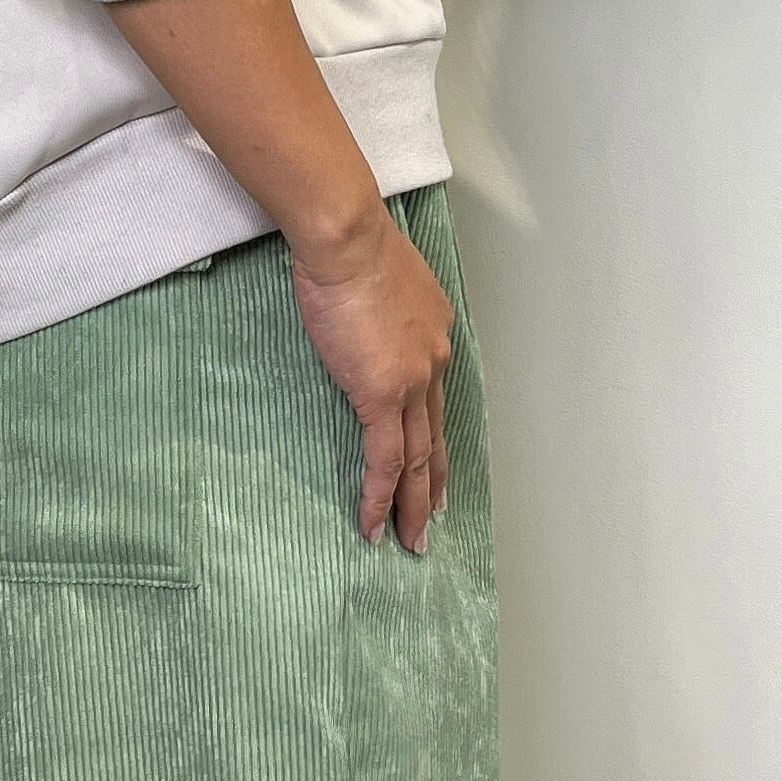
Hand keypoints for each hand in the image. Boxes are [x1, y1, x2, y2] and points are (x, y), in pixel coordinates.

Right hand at [290, 206, 453, 548]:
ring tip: (410, 541)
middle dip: (432, 484)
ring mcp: (412, 382)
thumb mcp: (374, 280)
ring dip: (412, 504)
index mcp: (433, 335)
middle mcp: (433, 362)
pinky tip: (373, 525)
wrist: (345, 239)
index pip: (434, 401)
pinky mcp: (383, 395)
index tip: (431, 467)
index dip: (433, 438)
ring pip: (418, 458)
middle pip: (435, 437)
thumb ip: (375, 313)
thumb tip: (359, 324)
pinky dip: (379, 496)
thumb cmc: (348, 246)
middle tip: (430, 521)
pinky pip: (385, 459)